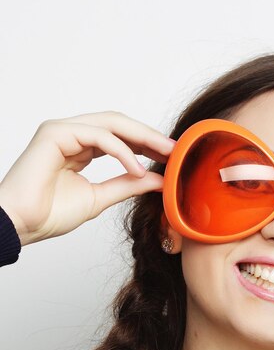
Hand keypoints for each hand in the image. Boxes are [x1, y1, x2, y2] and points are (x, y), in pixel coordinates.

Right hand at [0, 111, 174, 245]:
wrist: (21, 225)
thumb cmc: (49, 214)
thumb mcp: (100, 198)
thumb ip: (127, 185)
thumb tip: (158, 180)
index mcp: (81, 147)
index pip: (121, 137)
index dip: (148, 144)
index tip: (173, 156)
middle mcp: (72, 135)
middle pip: (119, 124)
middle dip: (150, 136)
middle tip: (176, 150)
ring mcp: (62, 131)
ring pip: (111, 124)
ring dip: (142, 138)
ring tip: (165, 154)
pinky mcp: (55, 133)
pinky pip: (98, 136)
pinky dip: (122, 151)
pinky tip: (138, 168)